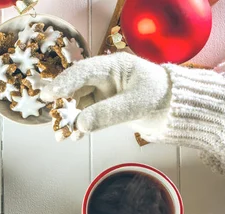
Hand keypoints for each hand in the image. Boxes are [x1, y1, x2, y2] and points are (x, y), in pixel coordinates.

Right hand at [40, 52, 170, 136]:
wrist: (175, 110)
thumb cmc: (161, 97)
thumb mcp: (136, 105)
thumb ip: (108, 113)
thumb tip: (80, 124)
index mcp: (114, 66)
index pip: (83, 71)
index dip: (64, 82)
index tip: (49, 96)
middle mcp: (105, 77)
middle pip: (76, 88)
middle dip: (64, 105)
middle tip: (53, 119)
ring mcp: (104, 92)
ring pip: (79, 103)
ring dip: (69, 119)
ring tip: (60, 135)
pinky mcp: (105, 106)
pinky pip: (87, 115)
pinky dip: (79, 126)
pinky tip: (74, 137)